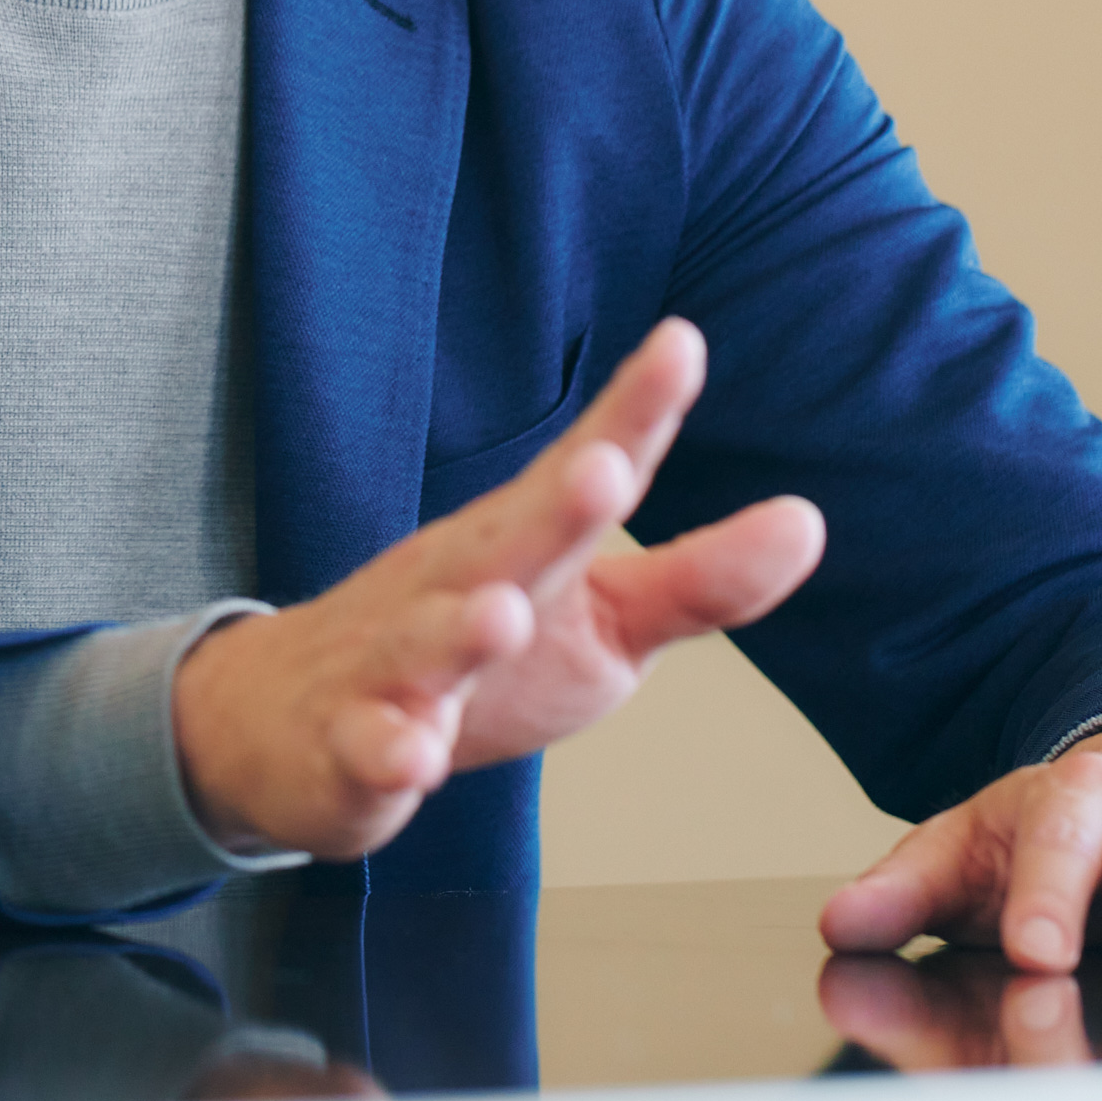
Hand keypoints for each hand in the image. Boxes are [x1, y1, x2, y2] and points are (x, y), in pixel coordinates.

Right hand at [171, 317, 824, 859]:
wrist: (293, 715)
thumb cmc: (476, 649)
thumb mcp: (598, 615)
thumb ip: (696, 578)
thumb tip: (808, 521)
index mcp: (525, 542)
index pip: (586, 470)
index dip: (635, 413)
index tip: (684, 345)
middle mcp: (459, 583)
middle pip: (508, 541)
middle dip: (554, 508)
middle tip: (602, 468)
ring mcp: (396, 662)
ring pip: (426, 643)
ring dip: (462, 630)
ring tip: (501, 613)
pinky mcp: (351, 744)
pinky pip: (366, 747)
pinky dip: (385, 750)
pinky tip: (410, 755)